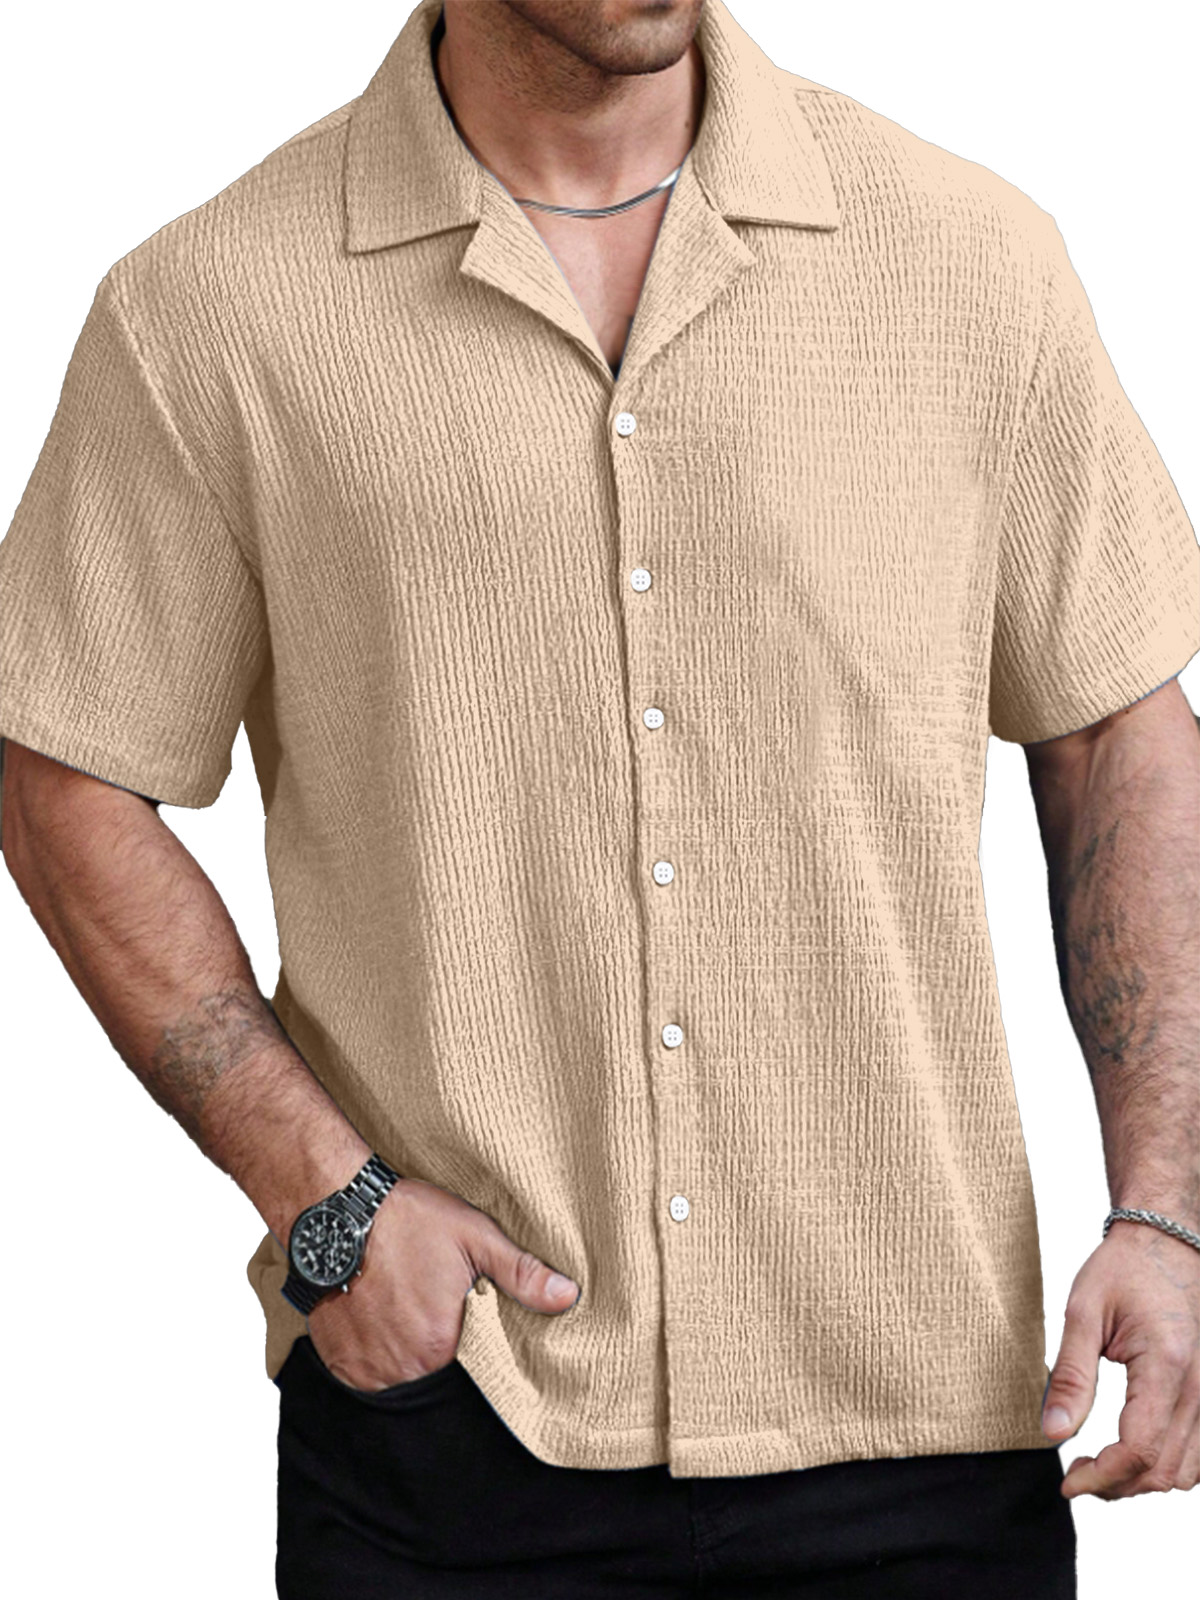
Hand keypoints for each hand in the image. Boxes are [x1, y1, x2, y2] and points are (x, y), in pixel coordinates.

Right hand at [304, 1176, 579, 1390]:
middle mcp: (401, 1368)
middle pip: (431, 1368)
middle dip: (434, 1341)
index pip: (468, 1363)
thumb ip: (522, 1273)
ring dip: (401, 1348)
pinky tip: (375, 1312)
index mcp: (440, 1345)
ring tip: (401, 1303)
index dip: (465, 1336)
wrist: (336, 1208)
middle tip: (425, 1298)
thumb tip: (567, 1296)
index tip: (456, 1310)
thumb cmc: (407, 1219)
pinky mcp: (336, 1360)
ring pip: (397, 1371)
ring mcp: (364, 1368)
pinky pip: (363, 1370)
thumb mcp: (474, 1237)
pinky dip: (371, 1348)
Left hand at [1041, 1220, 1199, 1498]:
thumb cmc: (1123, 1270)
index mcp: (1166, 1365)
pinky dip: (1167, 1466)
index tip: (1067, 1481)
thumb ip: (1070, 1376)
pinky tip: (1133, 1451)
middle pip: (1163, 1471)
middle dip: (1115, 1485)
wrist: (1168, 1242)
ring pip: (1187, 1473)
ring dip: (1142, 1481)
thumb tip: (1052, 1433)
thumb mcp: (1083, 1312)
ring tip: (1100, 1464)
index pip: (1138, 1449)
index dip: (1101, 1478)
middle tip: (1076, 1472)